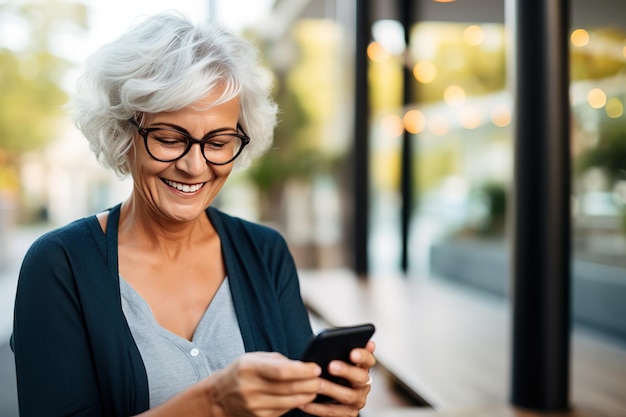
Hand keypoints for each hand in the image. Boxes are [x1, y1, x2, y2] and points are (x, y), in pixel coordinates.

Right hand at [206, 352, 322, 416]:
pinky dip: (297, 403)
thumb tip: (304, 366)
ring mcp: (254, 405)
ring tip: (316, 388)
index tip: (315, 368)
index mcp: (249, 367)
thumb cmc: (241, 372)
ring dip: (307, 395)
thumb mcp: (255, 358)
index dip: (302, 371)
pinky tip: (303, 397)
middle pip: (288, 388)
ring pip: (289, 402)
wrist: (219, 396)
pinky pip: (284, 410)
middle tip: (321, 379)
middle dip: (310, 384)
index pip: (281, 371)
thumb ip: (278, 361)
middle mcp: (250, 388)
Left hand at [299, 341, 375, 416]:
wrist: (327, 394)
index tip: (353, 352)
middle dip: (346, 371)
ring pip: (347, 396)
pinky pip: (333, 411)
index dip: (363, 356)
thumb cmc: (330, 370)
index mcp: (363, 367)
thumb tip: (341, 340)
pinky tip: (304, 401)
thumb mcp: (336, 358)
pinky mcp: (348, 413)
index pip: (369, 360)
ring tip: (316, 383)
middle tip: (331, 365)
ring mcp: (357, 400)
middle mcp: (364, 384)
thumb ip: (339, 349)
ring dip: (331, 389)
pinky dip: (317, 407)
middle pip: (361, 377)